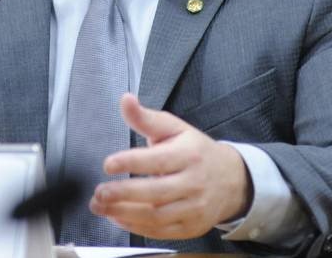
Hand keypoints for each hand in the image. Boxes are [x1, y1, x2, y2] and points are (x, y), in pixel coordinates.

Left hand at [88, 93, 251, 239]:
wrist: (232, 180)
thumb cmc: (196, 152)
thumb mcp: (175, 129)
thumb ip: (146, 118)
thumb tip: (126, 100)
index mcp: (189, 155)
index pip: (158, 161)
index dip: (131, 162)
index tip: (108, 164)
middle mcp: (193, 183)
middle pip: (155, 192)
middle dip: (123, 193)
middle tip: (100, 191)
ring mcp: (194, 208)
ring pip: (156, 216)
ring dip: (123, 213)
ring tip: (100, 206)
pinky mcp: (191, 227)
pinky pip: (160, 232)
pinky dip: (135, 227)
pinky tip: (117, 217)